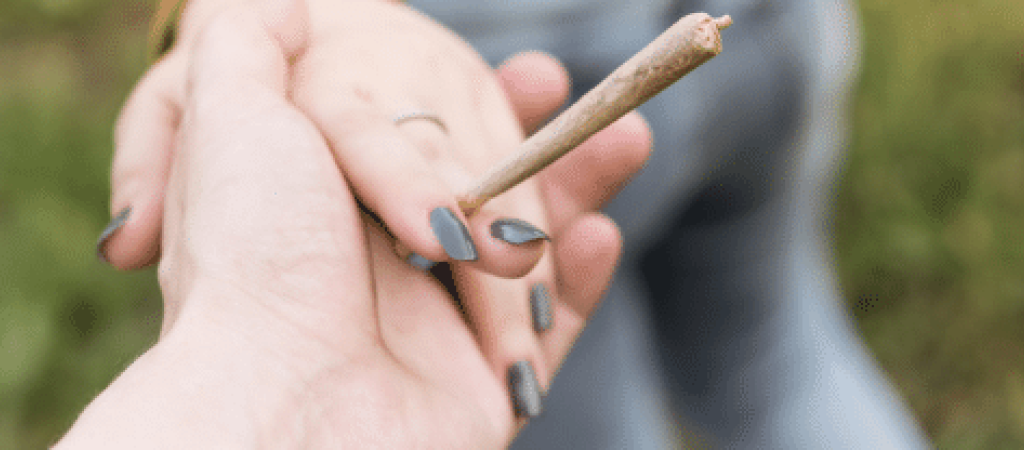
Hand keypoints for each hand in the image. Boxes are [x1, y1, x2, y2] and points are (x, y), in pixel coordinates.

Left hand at [98, 0, 651, 418]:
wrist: (277, 405)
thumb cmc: (248, 249)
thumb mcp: (225, 113)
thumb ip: (248, 46)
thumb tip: (286, 2)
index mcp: (331, 199)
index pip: (420, 140)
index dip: (482, 106)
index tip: (534, 75)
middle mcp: (382, 261)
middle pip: (487, 189)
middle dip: (544, 143)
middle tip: (585, 98)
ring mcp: (437, 323)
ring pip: (529, 249)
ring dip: (581, 191)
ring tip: (630, 136)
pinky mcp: (483, 380)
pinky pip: (548, 326)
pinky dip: (582, 279)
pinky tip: (602, 233)